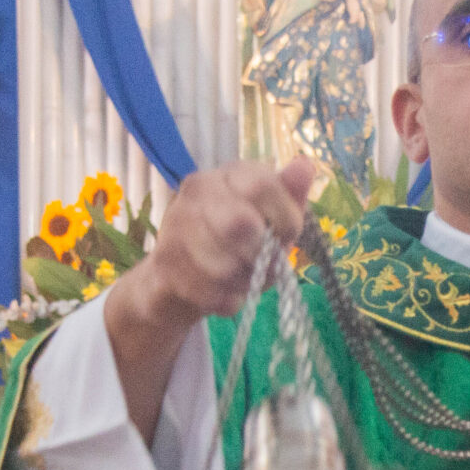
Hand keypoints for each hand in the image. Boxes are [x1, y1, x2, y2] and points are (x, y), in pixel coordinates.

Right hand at [104, 159, 314, 440]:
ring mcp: (172, 235)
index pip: (262, 181)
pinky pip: (204, 292)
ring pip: (226, 261)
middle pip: (242, 223)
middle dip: (260, 254)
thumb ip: (285, 199)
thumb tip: (309, 165)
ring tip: (238, 286)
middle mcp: (192, 195)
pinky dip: (222, 303)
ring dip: (241, 282)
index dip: (285, 216)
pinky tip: (224, 304)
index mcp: (221, 176)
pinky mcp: (160, 277)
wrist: (166, 296)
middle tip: (262, 266)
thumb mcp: (265, 227)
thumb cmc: (227, 256)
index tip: (291, 239)